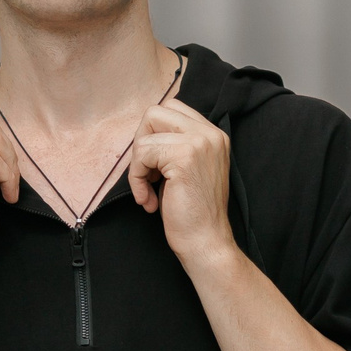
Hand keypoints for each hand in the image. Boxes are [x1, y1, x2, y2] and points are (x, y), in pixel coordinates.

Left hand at [127, 98, 235, 267]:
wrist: (206, 242)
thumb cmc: (194, 213)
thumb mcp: (190, 168)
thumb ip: (176, 146)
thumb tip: (145, 134)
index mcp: (214, 135)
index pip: (172, 108)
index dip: (154, 134)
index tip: (156, 164)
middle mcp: (210, 133)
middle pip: (156, 112)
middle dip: (142, 142)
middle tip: (148, 172)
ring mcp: (198, 142)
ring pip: (145, 134)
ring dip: (138, 165)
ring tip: (148, 190)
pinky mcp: (183, 157)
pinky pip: (142, 154)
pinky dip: (136, 179)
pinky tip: (149, 200)